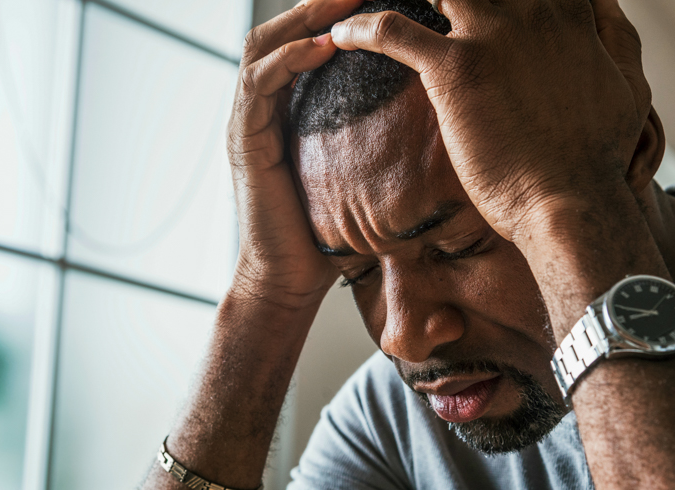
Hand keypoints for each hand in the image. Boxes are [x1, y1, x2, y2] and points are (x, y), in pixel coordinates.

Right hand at [227, 0, 362, 308]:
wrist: (289, 278)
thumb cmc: (326, 234)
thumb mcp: (356, 176)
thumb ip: (374, 145)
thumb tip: (430, 128)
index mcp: (286, 111)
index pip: (302, 43)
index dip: (332, 16)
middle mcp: (262, 109)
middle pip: (280, 32)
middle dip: (318, 5)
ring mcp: (248, 122)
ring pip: (263, 47)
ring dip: (304, 19)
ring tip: (344, 1)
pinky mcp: (244, 141)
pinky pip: (259, 84)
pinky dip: (290, 59)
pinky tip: (324, 46)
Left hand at [327, 0, 651, 244]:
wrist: (572, 201)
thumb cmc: (599, 155)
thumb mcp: (629, 82)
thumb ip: (614, 35)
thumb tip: (603, 7)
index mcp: (568, 10)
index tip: (461, 8)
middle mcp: (531, 8)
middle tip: (420, 5)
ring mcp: (492, 33)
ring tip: (357, 7)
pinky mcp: (457, 69)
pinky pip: (392, 31)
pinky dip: (362, 30)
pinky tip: (342, 37)